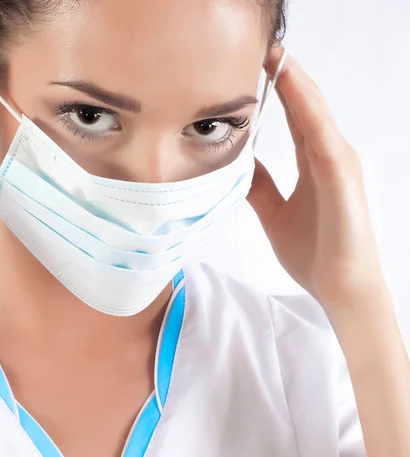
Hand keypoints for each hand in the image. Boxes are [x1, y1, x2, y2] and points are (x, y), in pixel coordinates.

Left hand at [247, 45, 384, 308]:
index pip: (294, 117)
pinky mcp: (341, 174)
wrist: (339, 286)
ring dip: (294, 80)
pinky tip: (289, 86)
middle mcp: (328, 156)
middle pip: (305, 105)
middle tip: (263, 46)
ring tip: (274, 52)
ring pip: (314, 111)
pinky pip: (320, 132)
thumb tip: (238, 167)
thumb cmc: (315, 253)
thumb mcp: (275, 214)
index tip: (253, 67)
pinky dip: (305, 107)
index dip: (276, 90)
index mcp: (314, 164)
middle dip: (284, 75)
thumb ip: (260, 188)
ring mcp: (338, 162)